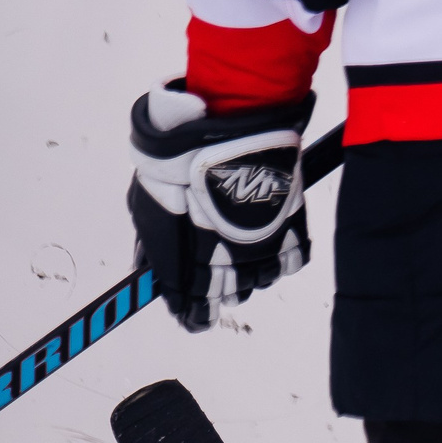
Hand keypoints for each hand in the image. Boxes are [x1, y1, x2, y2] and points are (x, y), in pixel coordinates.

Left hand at [127, 83, 314, 331]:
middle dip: (223, 288)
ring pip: (262, 279)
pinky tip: (270, 239)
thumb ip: (154, 241)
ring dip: (253, 270)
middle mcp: (229, 261)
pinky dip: (282, 255)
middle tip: (217, 272)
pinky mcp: (291, 226)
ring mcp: (263, 244)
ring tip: (243, 247)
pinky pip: (292, 260)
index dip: (194, 314)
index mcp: (189, 260)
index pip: (194, 306)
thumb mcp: (149, 204)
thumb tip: (151, 267)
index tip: (193, 316)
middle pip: (232, 295)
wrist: (228, 126)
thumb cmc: (182, 160)